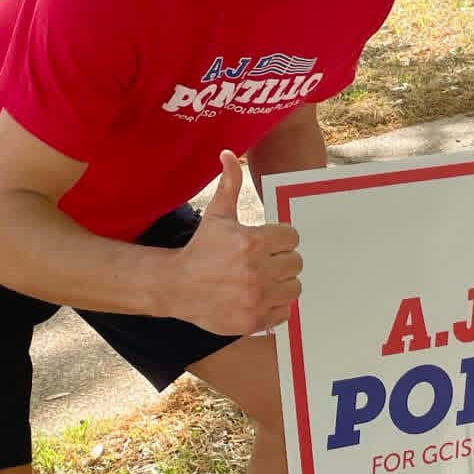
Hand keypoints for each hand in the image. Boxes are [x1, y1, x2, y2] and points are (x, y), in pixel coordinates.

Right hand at [176, 151, 302, 332]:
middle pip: (296, 262)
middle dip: (281, 261)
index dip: (280, 239)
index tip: (266, 243)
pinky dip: (275, 306)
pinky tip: (258, 297)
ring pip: (294, 288)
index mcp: (252, 242)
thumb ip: (229, 184)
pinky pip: (285, 312)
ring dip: (282, 284)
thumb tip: (228, 154)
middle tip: (263, 262)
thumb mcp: (216, 215)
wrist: (177, 287)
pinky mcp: (255, 320)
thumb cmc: (201, 249)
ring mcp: (256, 298)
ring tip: (263, 280)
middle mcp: (256, 271)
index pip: (292, 238)